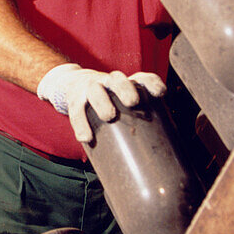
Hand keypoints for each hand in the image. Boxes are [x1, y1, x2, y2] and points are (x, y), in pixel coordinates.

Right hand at [36, 63, 166, 142]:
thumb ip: (137, 119)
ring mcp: (89, 89)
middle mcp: (107, 82)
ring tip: (109, 116)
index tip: (160, 94)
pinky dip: (81, 124)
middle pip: (117, 79)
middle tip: (133, 102)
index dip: (151, 83)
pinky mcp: (74, 100)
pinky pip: (76, 111)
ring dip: (102, 102)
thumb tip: (160, 155)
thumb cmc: (106, 100)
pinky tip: (86, 138)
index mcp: (124, 83)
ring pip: (95, 90)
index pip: (140, 78)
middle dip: (125, 88)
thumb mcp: (120, 102)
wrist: (72, 83)